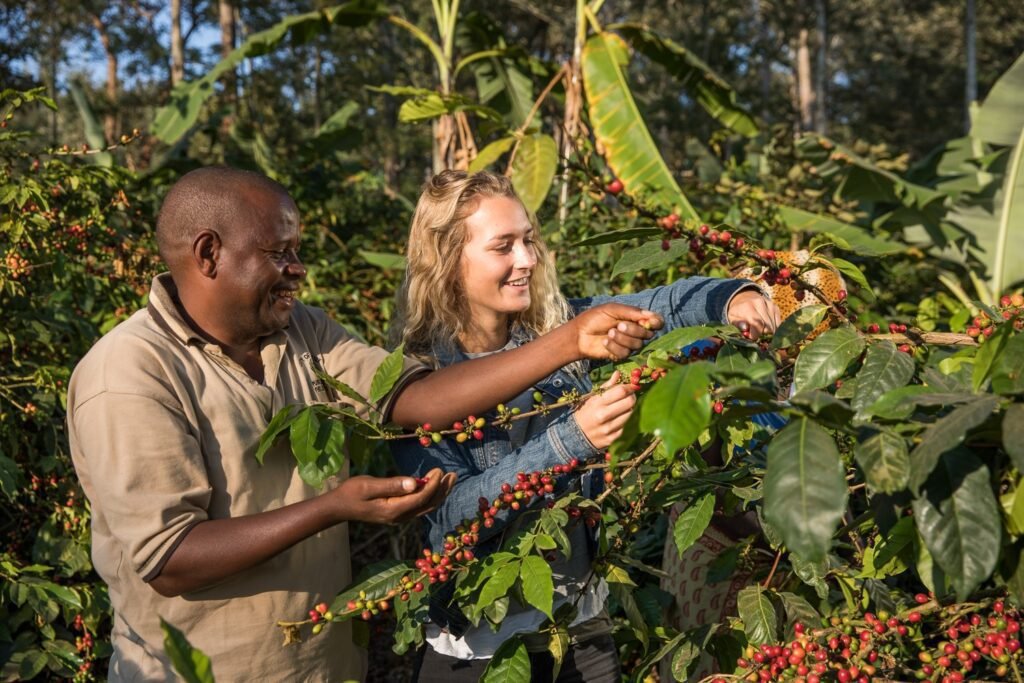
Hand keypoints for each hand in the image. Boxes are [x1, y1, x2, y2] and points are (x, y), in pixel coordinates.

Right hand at [328, 468, 455, 524]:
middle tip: (453, 475)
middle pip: (428, 504)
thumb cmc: (351, 493)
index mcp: (394, 510)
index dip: (433, 485)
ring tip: (449, 479)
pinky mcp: (397, 514)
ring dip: (439, 493)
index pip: (421, 497)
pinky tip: (433, 485)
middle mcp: (400, 517)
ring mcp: (399, 517)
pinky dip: (429, 495)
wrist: (339, 507)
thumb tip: (415, 482)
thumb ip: (392, 484)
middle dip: (442, 490)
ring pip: (425, 506)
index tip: (439, 470)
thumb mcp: (368, 486)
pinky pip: (419, 506)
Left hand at [573, 304, 663, 360]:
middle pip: (648, 334)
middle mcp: (636, 332)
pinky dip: (614, 346)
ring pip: (637, 345)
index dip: (656, 322)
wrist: (579, 334)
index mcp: (636, 318)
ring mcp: (629, 344)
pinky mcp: (621, 355)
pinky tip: (605, 342)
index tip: (650, 322)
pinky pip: (625, 353)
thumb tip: (650, 316)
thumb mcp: (612, 310)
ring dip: (622, 338)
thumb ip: (631, 312)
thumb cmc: (594, 318)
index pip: (656, 322)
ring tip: (609, 332)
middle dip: (634, 330)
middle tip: (619, 325)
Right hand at [574, 372, 637, 449]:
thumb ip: (607, 386)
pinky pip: (628, 427)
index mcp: (598, 403)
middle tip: (630, 396)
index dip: (630, 387)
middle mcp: (604, 416)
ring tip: (625, 407)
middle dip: (633, 397)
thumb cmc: (585, 412)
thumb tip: (618, 373)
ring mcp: (609, 428)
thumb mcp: (592, 397)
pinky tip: (623, 418)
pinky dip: (628, 421)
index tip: (632, 386)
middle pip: (630, 402)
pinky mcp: (613, 439)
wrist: (575, 435)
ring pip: (631, 414)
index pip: (621, 391)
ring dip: (631, 409)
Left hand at [727, 289, 780, 337]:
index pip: (757, 325)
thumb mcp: (732, 317)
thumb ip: (737, 324)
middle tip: (756, 335)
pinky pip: (778, 323)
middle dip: (762, 335)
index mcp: (748, 307)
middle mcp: (760, 303)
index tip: (751, 337)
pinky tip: (766, 328)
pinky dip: (773, 328)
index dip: (755, 335)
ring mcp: (770, 304)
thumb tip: (745, 328)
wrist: (744, 297)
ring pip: (774, 326)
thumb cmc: (737, 311)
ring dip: (768, 332)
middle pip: (768, 327)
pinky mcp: (776, 307)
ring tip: (760, 330)